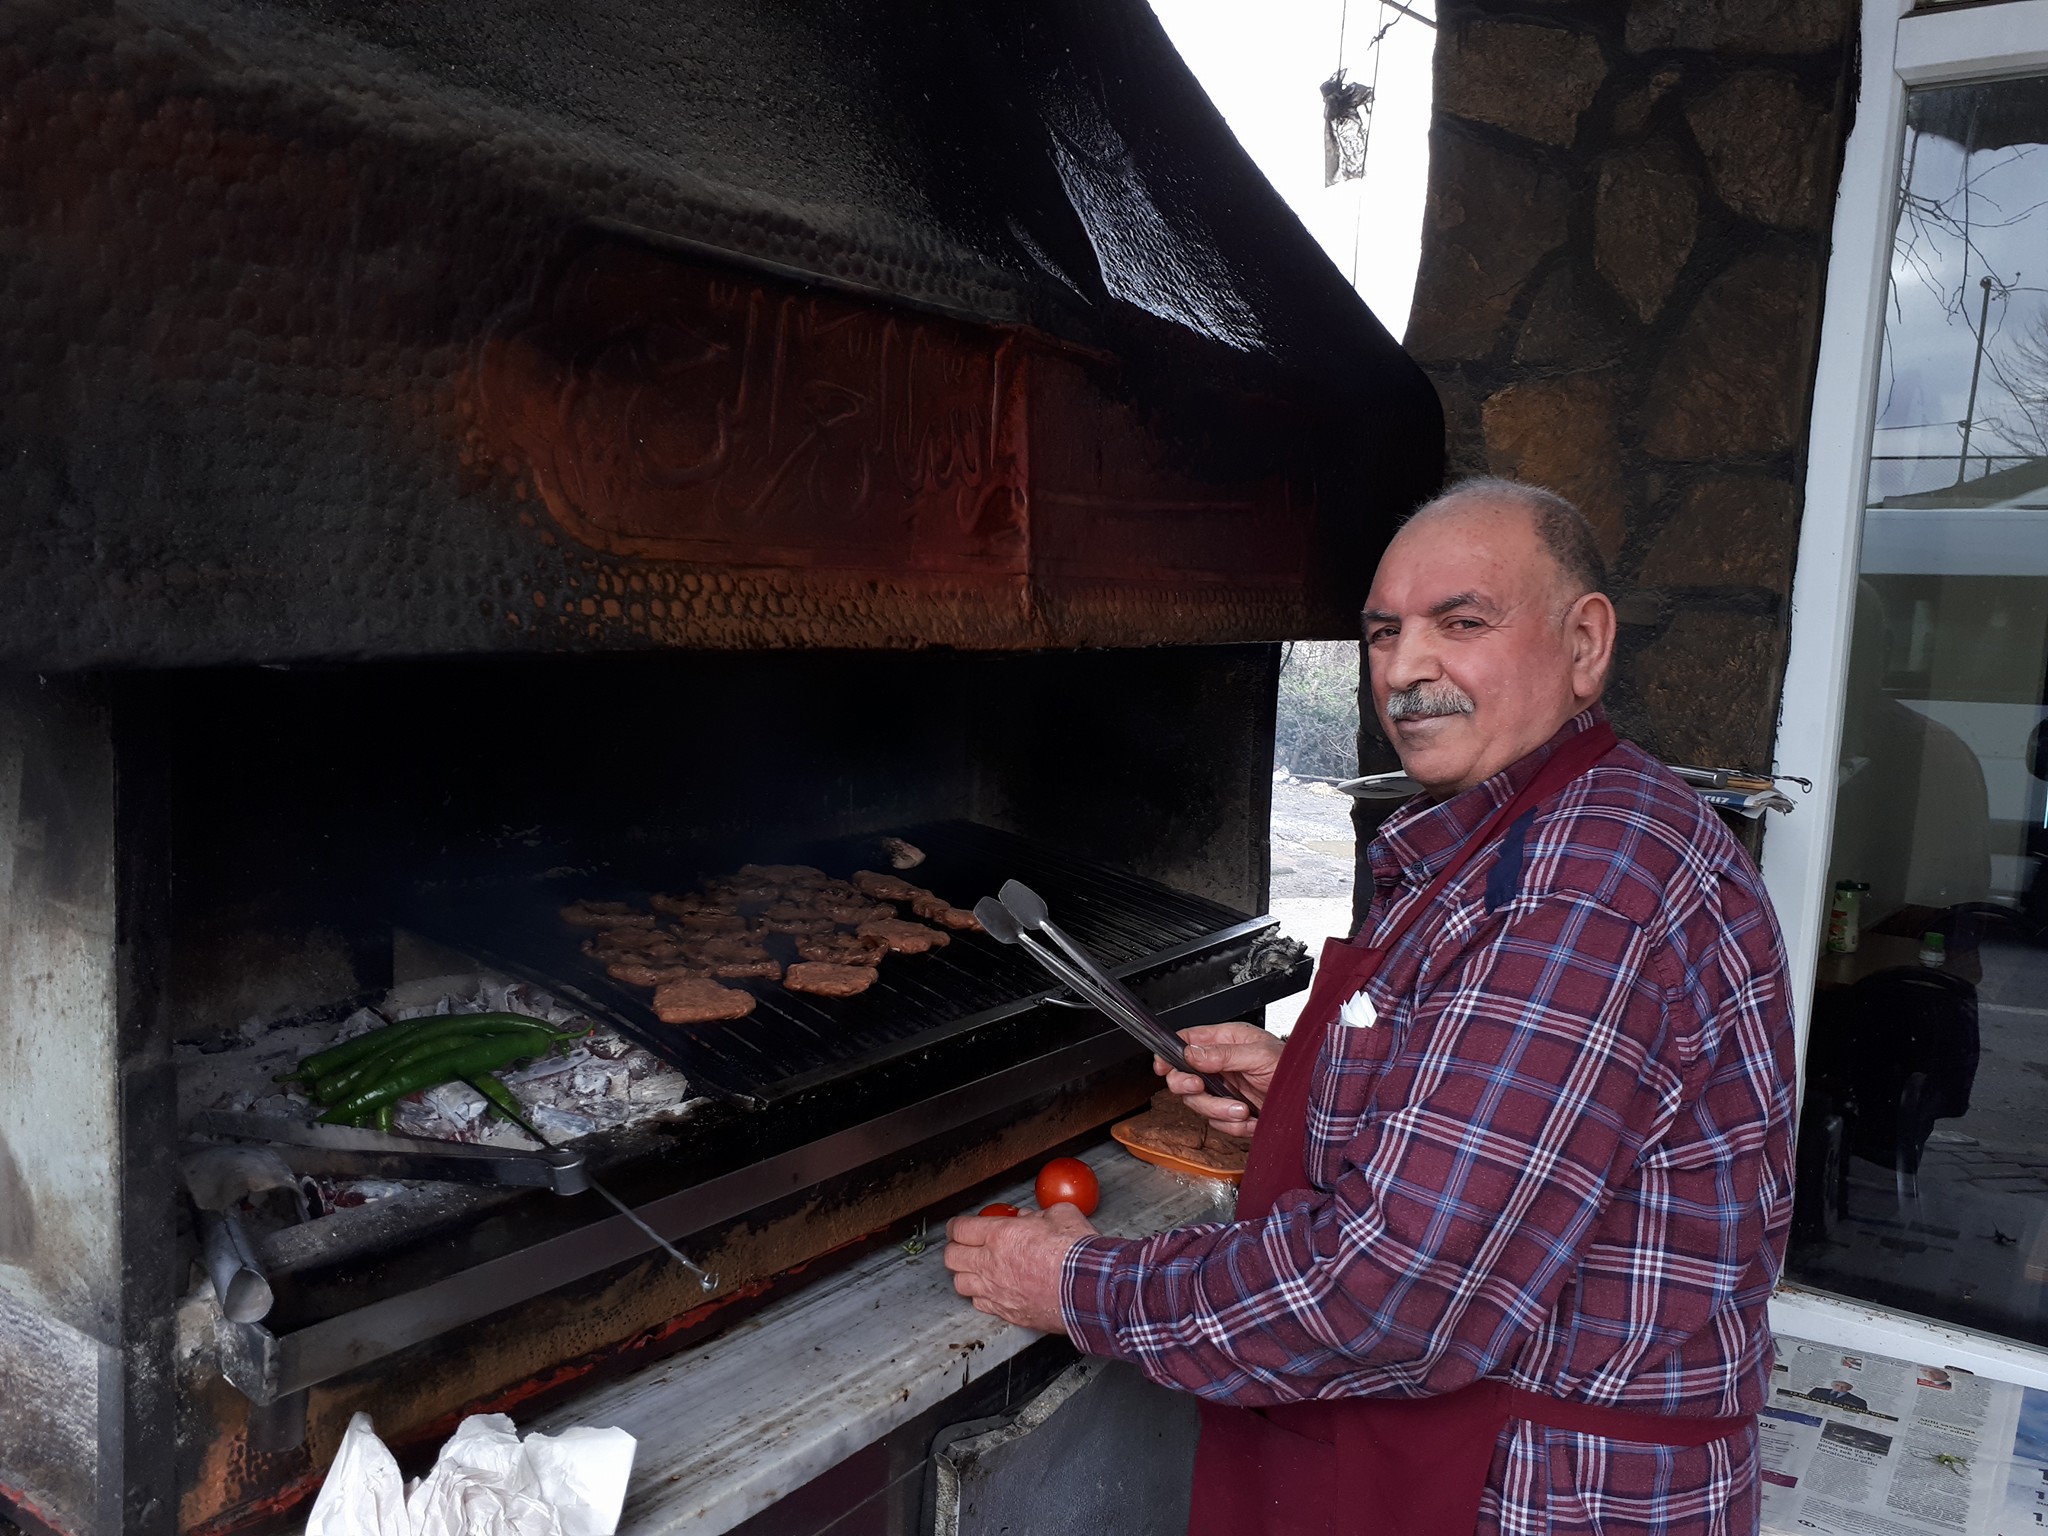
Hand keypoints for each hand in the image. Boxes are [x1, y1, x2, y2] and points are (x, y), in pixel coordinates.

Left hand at [943, 1203, 1097, 1332]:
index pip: (961, 1229)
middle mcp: (991, 1264)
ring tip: (974, 1269)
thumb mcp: (1060, 1216)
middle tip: (963, 1245)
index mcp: (1000, 1235)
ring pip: (960, 1284)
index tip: (958, 1227)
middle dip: (955, 1248)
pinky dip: (981, 1296)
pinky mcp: (1007, 1312)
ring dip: (965, 1274)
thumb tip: (1030, 1218)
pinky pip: (980, 1304)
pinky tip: (991, 1290)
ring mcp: (996, 1292)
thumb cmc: (1077, 1255)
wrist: (1090, 1291)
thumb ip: (1038, 1215)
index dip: (956, 1226)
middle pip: (952, 1257)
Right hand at [1155, 1022, 1282, 1139]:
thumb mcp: (1259, 1054)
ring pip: (1199, 1104)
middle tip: (1200, 1088)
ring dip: (1219, 1111)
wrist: (1312, 1100)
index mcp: (1226, 1040)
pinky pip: (1218, 1124)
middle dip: (1191, 1088)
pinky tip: (1250, 1118)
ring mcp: (1226, 1089)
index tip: (1163, 1067)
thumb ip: (1223, 1054)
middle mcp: (1222, 1064)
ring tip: (1241, 1109)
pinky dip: (1234, 1126)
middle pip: (1184, 1077)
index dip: (1170, 1055)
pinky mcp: (1233, 1112)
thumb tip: (1191, 1053)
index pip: (1186, 1043)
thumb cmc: (1294, 1067)